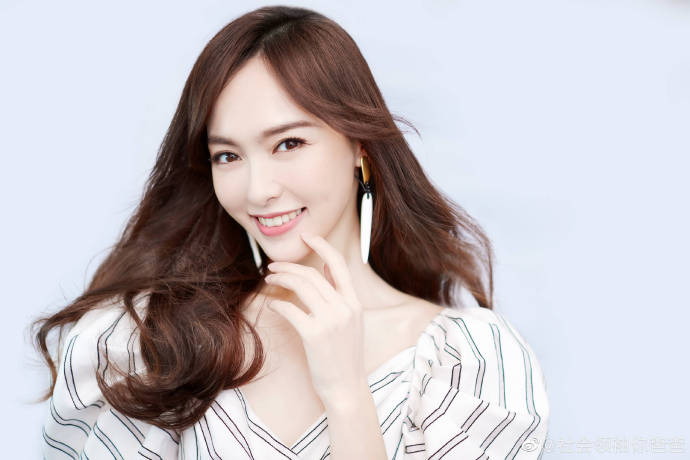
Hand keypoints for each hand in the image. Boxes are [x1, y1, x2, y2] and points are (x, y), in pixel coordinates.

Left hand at [263, 232, 365, 403]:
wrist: (346, 388)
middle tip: (272, 266)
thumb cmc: (344, 356)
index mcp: (354, 303)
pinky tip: (272, 304)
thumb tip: (325, 271)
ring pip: (302, 286)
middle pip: (312, 274)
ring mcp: (331, 320)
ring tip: (268, 279)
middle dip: (289, 266)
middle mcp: (345, 307)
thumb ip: (340, 297)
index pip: (339, 264)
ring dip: (281, 278)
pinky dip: (278, 303)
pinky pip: (291, 309)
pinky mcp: (314, 334)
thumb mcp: (351, 323)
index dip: (322, 246)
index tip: (307, 236)